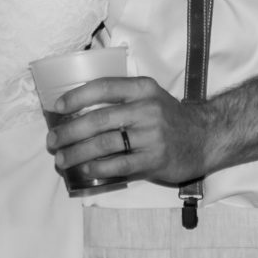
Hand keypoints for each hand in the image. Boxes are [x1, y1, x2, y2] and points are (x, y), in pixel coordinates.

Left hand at [46, 75, 212, 185]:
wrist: (204, 138)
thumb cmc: (168, 118)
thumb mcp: (149, 97)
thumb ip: (121, 98)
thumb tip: (76, 109)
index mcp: (143, 89)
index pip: (104, 87)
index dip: (77, 96)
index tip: (57, 107)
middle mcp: (147, 109)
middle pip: (99, 119)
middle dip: (69, 131)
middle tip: (52, 140)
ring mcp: (152, 136)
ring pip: (105, 144)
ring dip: (77, 153)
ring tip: (61, 159)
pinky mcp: (154, 160)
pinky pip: (119, 165)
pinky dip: (98, 167)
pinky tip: (84, 169)